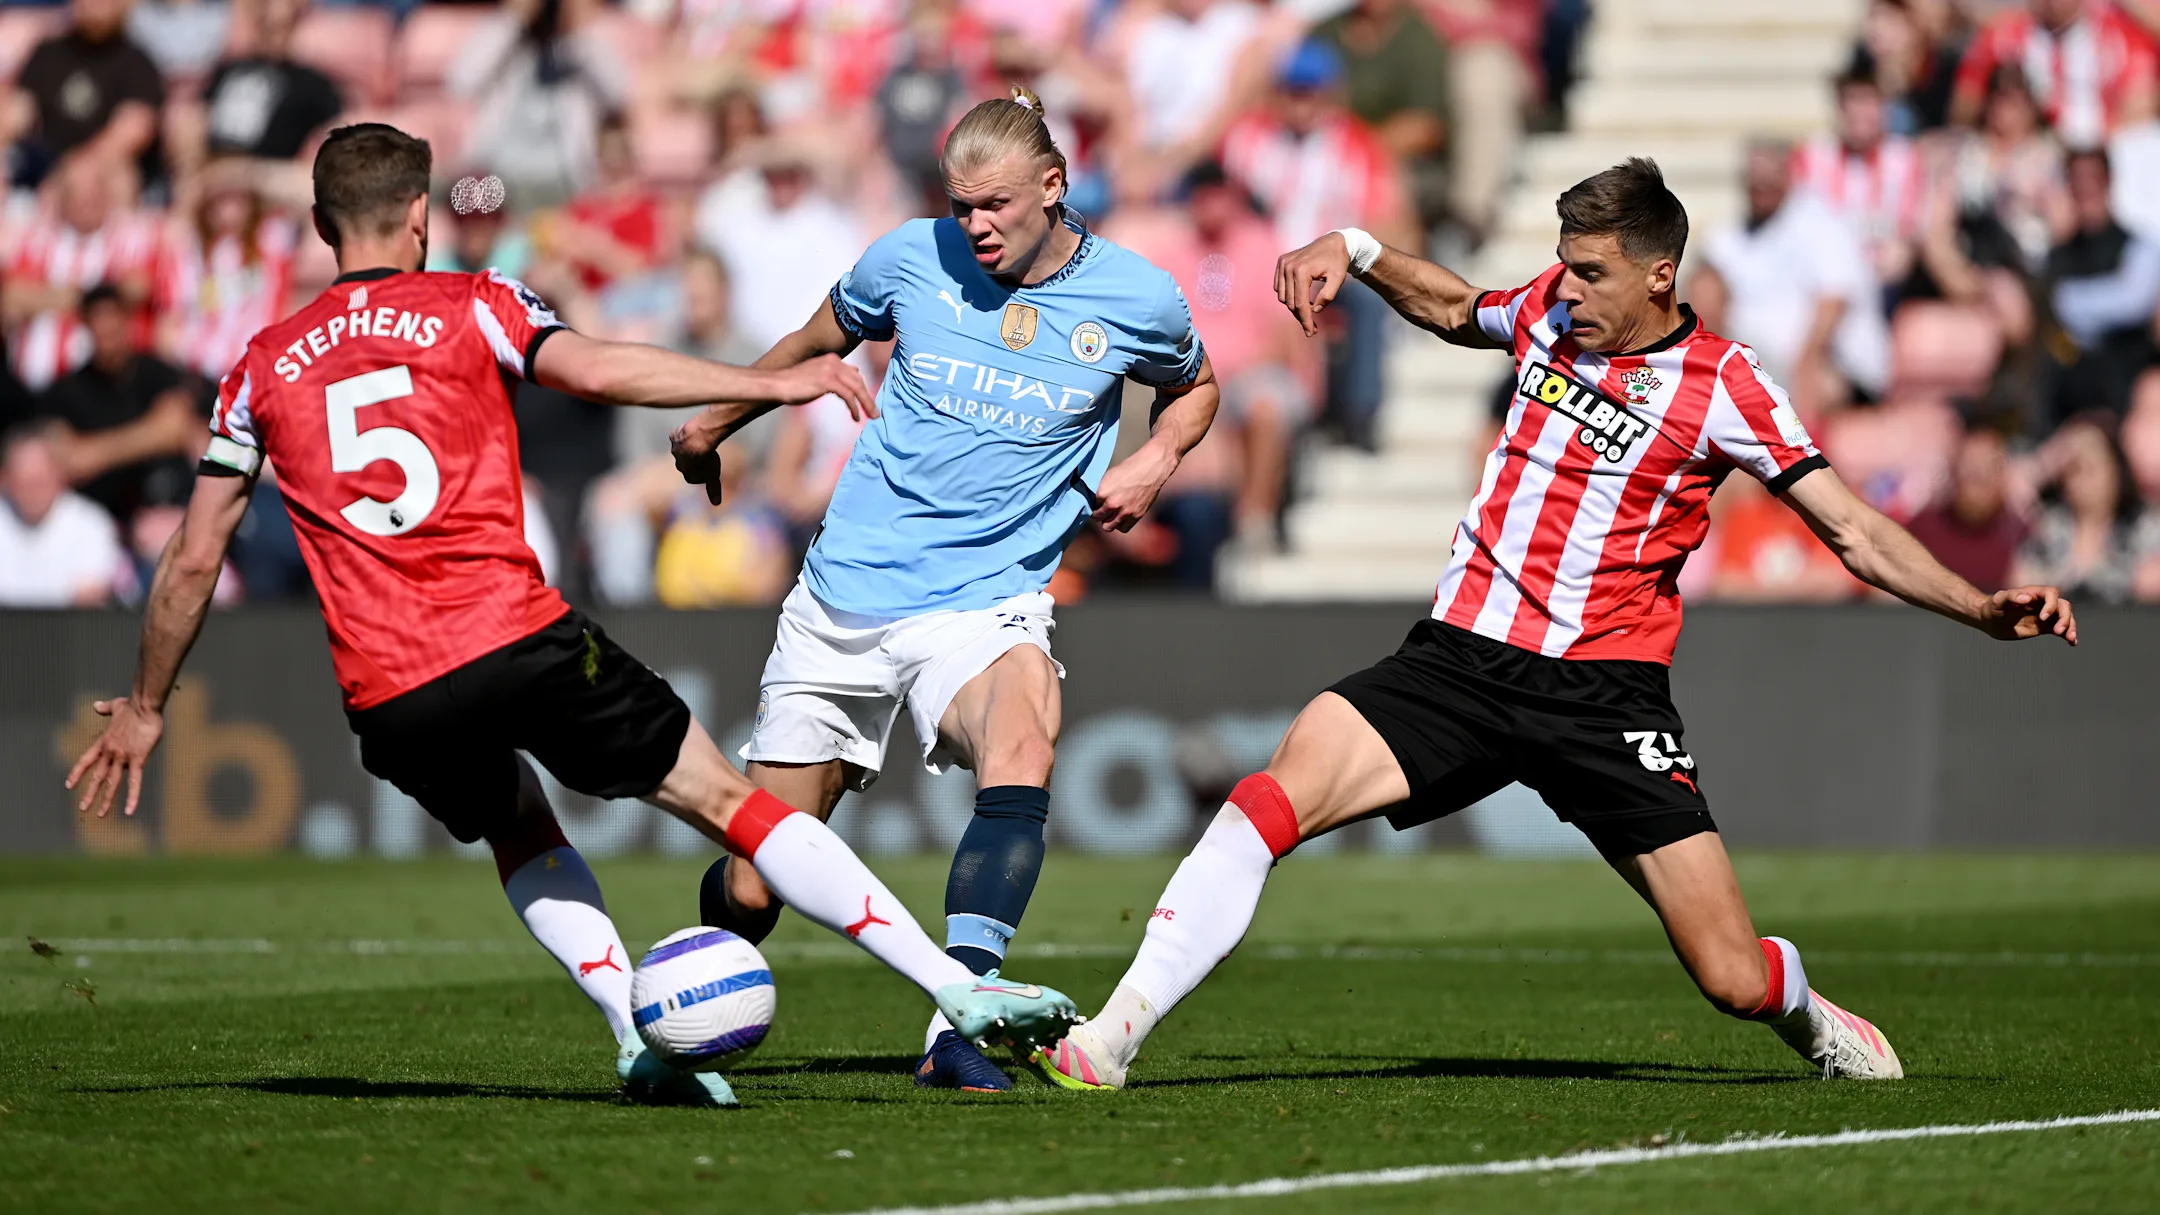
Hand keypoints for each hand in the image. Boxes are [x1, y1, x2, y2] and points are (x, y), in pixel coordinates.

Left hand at [64, 696, 164, 817]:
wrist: (144, 705)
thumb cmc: (133, 705)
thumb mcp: (117, 706)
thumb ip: (105, 708)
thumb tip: (96, 705)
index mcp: (103, 742)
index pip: (85, 760)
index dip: (77, 773)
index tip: (68, 785)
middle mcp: (109, 752)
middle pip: (97, 776)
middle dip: (89, 793)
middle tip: (82, 808)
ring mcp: (122, 757)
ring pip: (112, 783)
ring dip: (105, 800)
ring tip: (100, 814)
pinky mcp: (138, 759)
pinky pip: (134, 782)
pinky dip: (132, 797)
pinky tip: (130, 810)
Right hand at [670, 409, 726, 505]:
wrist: (697, 439)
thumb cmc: (707, 459)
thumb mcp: (713, 476)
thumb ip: (713, 489)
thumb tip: (716, 504)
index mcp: (686, 474)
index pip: (695, 476)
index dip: (704, 471)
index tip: (711, 465)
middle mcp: (678, 463)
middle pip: (688, 462)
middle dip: (696, 459)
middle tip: (708, 453)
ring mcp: (675, 449)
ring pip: (683, 448)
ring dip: (690, 446)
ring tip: (702, 441)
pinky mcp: (674, 436)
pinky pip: (679, 435)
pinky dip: (685, 434)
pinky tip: (695, 432)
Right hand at [766, 354, 878, 420]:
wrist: (777, 384)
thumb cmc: (794, 383)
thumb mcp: (816, 376)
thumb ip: (832, 377)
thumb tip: (848, 379)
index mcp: (832, 359)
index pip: (854, 374)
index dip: (862, 388)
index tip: (866, 401)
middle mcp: (834, 362)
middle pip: (859, 381)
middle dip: (868, 397)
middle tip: (875, 412)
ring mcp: (831, 370)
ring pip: (857, 388)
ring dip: (867, 403)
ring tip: (872, 416)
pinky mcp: (828, 381)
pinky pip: (849, 395)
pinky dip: (855, 407)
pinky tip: (856, 416)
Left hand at [1091, 441, 1178, 531]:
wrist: (1151, 468)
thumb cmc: (1130, 467)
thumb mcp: (1110, 476)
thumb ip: (1101, 489)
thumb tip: (1095, 499)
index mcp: (1102, 492)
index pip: (1090, 505)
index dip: (1093, 503)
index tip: (1096, 502)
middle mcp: (1112, 504)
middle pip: (1097, 517)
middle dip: (1098, 513)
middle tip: (1102, 509)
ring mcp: (1124, 512)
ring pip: (1107, 526)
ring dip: (1107, 521)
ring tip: (1111, 514)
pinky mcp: (1136, 516)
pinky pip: (1122, 528)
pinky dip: (1120, 524)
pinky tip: (1121, 517)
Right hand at [1275, 231, 1351, 336]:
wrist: (1333, 242)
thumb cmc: (1338, 261)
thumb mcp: (1339, 279)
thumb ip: (1328, 296)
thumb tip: (1315, 310)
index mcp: (1302, 270)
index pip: (1300, 303)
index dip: (1305, 320)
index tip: (1311, 332)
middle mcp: (1288, 266)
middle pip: (1290, 302)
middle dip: (1300, 316)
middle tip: (1312, 327)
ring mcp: (1283, 263)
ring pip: (1282, 297)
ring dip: (1294, 306)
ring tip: (1309, 310)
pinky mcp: (1281, 262)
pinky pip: (1279, 287)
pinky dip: (1288, 296)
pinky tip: (1302, 297)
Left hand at [1978, 585, 2077, 643]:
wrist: (1991, 621)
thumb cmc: (1993, 607)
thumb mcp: (1998, 601)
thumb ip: (2010, 596)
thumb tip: (2026, 598)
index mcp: (2034, 593)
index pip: (2051, 593)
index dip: (2051, 604)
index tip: (2042, 617)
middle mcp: (2043, 603)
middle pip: (2063, 606)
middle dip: (2065, 617)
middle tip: (2057, 631)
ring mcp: (2046, 615)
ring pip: (2066, 617)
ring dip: (2070, 627)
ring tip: (2070, 638)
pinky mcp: (2045, 627)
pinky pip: (2062, 630)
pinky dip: (2068, 635)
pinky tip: (2072, 643)